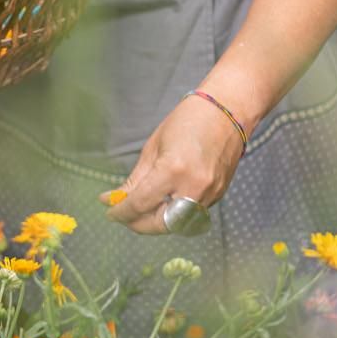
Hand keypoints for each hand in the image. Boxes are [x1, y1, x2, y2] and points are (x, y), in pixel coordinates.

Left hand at [102, 94, 244, 234]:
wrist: (226, 112)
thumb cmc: (187, 122)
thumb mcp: (153, 148)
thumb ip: (135, 180)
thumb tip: (113, 198)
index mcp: (173, 170)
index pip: (141, 204)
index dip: (122, 212)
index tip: (110, 212)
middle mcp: (193, 187)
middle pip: (161, 224)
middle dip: (139, 225)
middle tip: (125, 216)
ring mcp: (209, 194)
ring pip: (178, 225)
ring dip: (157, 223)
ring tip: (143, 210)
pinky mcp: (218, 195)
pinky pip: (192, 216)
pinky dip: (175, 215)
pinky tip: (164, 203)